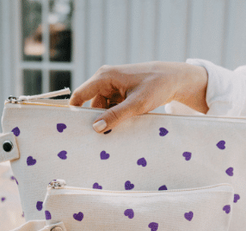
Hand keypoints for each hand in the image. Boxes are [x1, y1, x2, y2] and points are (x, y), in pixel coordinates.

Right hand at [69, 62, 207, 132]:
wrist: (174, 79)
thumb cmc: (156, 86)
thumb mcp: (136, 104)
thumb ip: (116, 116)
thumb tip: (96, 128)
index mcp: (104, 77)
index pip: (80, 94)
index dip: (74, 110)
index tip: (71, 127)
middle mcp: (105, 80)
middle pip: (92, 104)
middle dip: (95, 119)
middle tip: (98, 138)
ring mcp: (113, 86)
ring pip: (102, 108)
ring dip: (107, 119)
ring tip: (113, 133)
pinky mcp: (121, 92)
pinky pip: (111, 107)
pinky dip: (115, 116)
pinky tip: (121, 126)